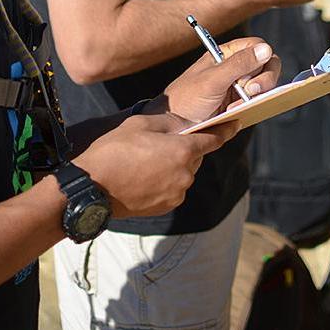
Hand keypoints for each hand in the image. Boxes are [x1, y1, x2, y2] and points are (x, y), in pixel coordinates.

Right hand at [74, 114, 233, 218]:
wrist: (93, 187)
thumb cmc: (115, 150)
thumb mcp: (143, 124)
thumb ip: (171, 123)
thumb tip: (187, 123)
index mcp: (183, 152)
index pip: (214, 139)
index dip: (225, 129)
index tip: (236, 123)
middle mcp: (186, 175)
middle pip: (195, 156)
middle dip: (185, 148)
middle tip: (160, 141)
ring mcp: (176, 194)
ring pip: (184, 173)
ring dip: (174, 165)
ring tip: (146, 160)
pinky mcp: (165, 207)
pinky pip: (173, 189)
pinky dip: (165, 181)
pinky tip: (144, 175)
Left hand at [160, 38, 281, 124]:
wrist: (174, 126)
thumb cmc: (187, 98)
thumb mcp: (213, 80)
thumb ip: (239, 64)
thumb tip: (266, 49)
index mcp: (227, 53)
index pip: (258, 47)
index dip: (262, 59)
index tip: (251, 76)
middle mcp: (235, 67)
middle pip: (267, 65)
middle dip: (263, 81)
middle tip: (249, 93)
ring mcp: (239, 85)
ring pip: (264, 85)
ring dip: (255, 97)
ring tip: (233, 107)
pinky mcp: (240, 103)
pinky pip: (257, 101)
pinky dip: (250, 108)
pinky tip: (233, 113)